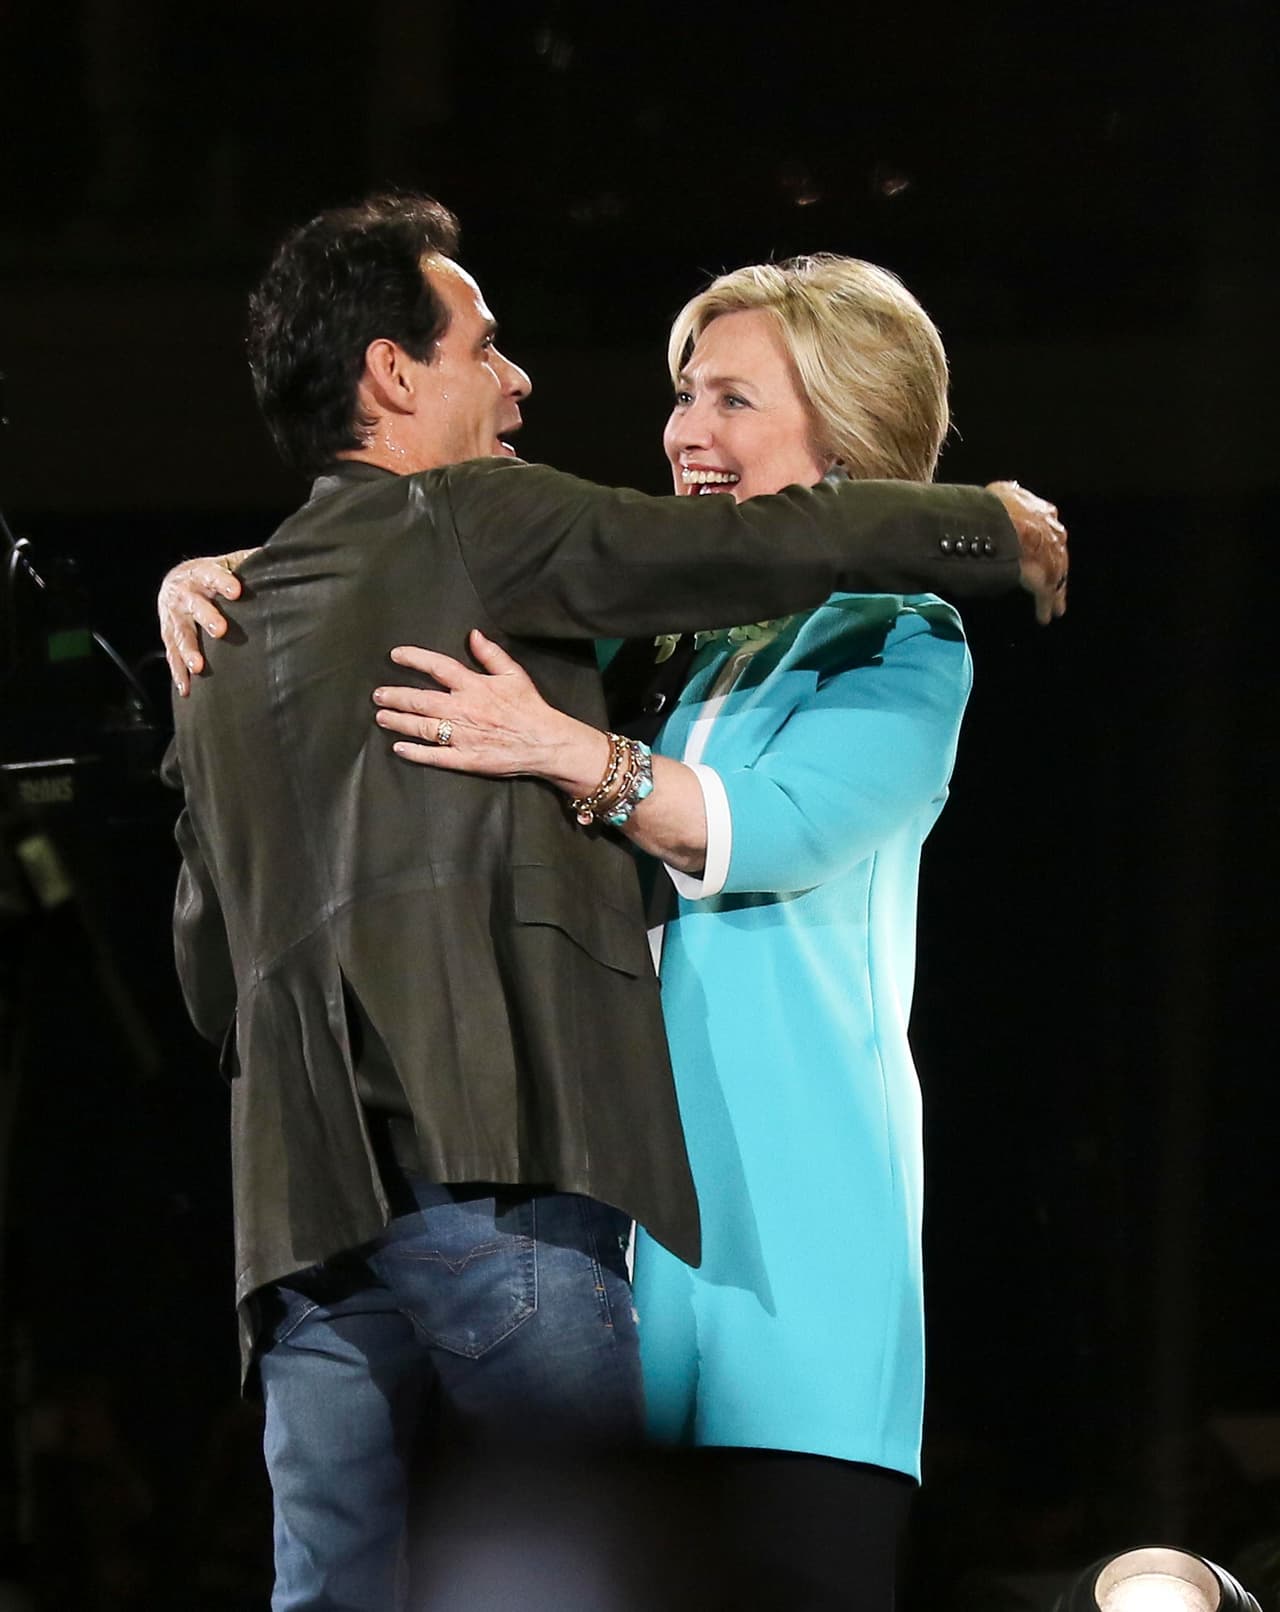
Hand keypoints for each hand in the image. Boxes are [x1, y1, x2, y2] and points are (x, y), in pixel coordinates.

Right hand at [159, 549, 257, 693]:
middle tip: (220, 630)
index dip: (223, 582)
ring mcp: (174, 616)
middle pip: (194, 606)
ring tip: (199, 667)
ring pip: (180, 634)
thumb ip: (250, 562)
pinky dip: (178, 672)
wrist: (176, 581)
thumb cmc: (213, 574)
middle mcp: (184, 594)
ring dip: (189, 651)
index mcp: (201, 573)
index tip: (236, 592)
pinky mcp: (168, 635)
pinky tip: (187, 689)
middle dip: (206, 617)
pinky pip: (172, 655)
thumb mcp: (229, 562)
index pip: (212, 575)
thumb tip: (285, 557)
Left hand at [372, 629, 608, 789]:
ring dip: (398, 721)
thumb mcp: (514, 674)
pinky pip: (435, 756)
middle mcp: (463, 709)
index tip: (396, 655)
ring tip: (381, 717)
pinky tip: (399, 748)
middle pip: (420, 700)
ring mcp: (462, 736)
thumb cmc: (530, 708)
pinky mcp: (466, 759)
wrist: (546, 742)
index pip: (438, 667)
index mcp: (474, 686)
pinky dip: (415, 753)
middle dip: (395, 697)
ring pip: (422, 727)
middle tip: (378, 695)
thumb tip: (473, 634)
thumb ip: (490, 654)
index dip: (414, 658)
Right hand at [986, 481, 1068, 624]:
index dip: (1044, 542)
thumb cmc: (994, 507)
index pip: (1049, 530)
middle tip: (1055, 584)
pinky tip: (1044, 617)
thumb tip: (1007, 493)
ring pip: (1058, 579)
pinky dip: (1045, 607)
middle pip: (1058, 556)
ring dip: (1056, 594)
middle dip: (1057, 571)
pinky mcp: (1044, 579)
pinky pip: (1046, 596)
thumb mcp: (1001, 492)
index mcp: (1045, 514)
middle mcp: (1054, 535)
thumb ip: (1008, 497)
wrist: (997, 524)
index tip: (1041, 551)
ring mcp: (1052, 559)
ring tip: (1056, 609)